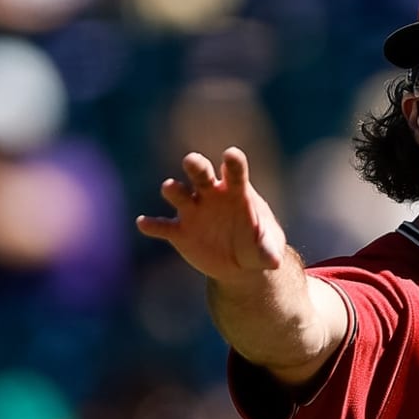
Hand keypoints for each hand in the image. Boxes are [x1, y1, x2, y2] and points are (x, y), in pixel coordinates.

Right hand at [135, 146, 285, 282]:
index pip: (234, 170)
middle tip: (193, 162)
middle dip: (196, 165)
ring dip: (174, 190)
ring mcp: (193, 210)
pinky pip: (162, 226)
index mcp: (236, 190)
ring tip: (171, 189)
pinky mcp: (179, 231)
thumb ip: (269, 252)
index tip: (231, 156)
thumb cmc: (257, 246)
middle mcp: (211, 194)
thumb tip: (273, 261)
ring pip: (179, 193)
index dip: (233, 162)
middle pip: (200, 172)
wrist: (240, 263)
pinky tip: (144, 223)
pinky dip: (152, 225)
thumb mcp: (268, 252)